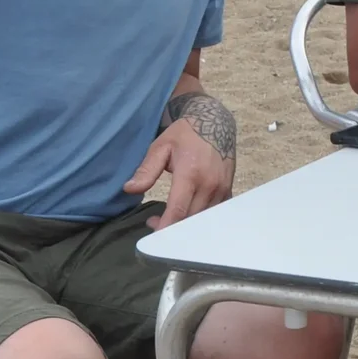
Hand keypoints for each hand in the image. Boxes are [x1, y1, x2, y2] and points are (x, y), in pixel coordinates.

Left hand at [125, 97, 237, 227]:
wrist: (215, 122)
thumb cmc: (185, 134)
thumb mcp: (161, 147)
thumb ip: (146, 170)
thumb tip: (129, 189)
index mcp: (190, 174)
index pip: (178, 211)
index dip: (165, 228)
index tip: (153, 236)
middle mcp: (209, 185)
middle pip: (190, 219)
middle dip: (172, 227)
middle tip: (155, 223)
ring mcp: (221, 188)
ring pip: (204, 219)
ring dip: (186, 224)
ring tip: (169, 217)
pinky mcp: (228, 189)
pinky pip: (216, 212)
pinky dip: (201, 218)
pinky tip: (188, 213)